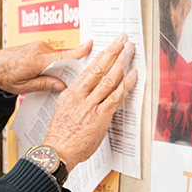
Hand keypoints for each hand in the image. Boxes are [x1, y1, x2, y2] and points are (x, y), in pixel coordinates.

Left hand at [0, 40, 93, 94]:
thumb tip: (62, 85)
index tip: (90, 45)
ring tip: (50, 80)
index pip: (61, 56)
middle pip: (63, 59)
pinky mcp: (39, 46)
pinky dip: (53, 64)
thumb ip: (43, 84)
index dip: (77, 52)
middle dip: (67, 70)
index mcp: (35, 61)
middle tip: (65, 82)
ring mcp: (39, 46)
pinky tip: (46, 74)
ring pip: (57, 58)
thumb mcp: (23, 87)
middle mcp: (39, 50)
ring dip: (58, 68)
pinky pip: (52, 56)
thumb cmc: (5, 77)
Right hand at [41, 36, 138, 165]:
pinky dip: (126, 85)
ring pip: (109, 80)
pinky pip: (116, 97)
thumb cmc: (62, 134)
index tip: (111, 45)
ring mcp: (91, 106)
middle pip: (100, 68)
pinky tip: (133, 75)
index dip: (103, 55)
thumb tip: (91, 87)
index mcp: (71, 93)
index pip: (89, 69)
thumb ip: (78, 97)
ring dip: (122, 63)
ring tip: (130, 52)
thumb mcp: (64, 108)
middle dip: (113, 52)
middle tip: (123, 40)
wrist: (58, 151)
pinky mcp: (100, 117)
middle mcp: (81, 96)